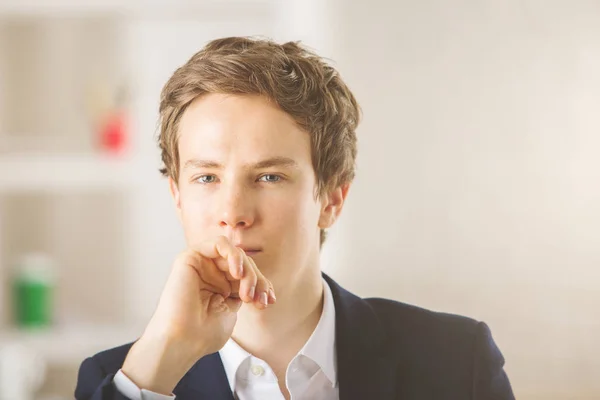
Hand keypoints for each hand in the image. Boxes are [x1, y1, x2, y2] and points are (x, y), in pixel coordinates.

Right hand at [121, 235, 275, 394]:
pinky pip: (219, 243)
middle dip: (257, 280)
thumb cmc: (204, 333)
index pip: (248, 275)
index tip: (269, 301)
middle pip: (244, 263)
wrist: (183, 341)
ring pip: (235, 253)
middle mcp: (211, 273)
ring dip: (247, 270)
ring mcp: (201, 264)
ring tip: (246, 291)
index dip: (263, 284)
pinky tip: (237, 273)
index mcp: (221, 286)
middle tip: (258, 299)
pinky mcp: (190, 257)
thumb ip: (242, 290)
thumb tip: (260, 282)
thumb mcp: (232, 309)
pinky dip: (233, 254)